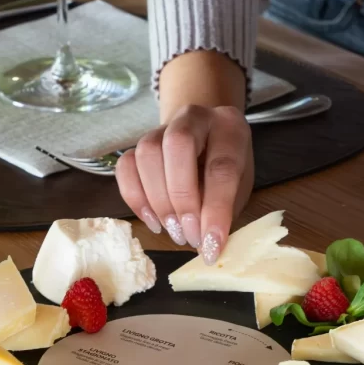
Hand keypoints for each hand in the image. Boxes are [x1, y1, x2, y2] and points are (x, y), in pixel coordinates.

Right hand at [116, 105, 253, 262]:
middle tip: (188, 235)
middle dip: (181, 198)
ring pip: (147, 153)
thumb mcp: (238, 188)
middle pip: (178, 145)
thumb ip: (224, 210)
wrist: (205, 139)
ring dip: (158, 200)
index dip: (216, 210)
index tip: (211, 245)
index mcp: (229, 127)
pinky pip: (126, 165)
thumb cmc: (225, 169)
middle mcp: (194, 118)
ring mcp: (162, 127)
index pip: (221, 166)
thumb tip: (206, 247)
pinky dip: (136, 198)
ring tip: (173, 231)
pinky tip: (153, 221)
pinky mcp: (138, 142)